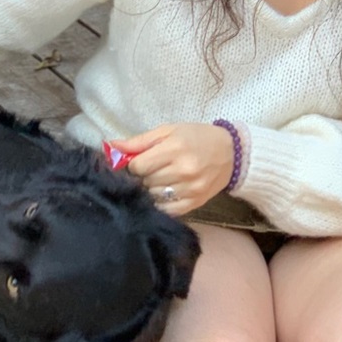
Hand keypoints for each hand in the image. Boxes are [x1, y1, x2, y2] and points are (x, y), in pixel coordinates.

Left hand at [111, 123, 234, 214]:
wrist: (232, 153)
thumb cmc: (196, 137)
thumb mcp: (168, 131)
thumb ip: (139, 141)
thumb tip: (109, 147)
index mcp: (175, 149)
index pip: (138, 166)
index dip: (133, 165)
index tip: (137, 162)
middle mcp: (183, 171)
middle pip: (145, 182)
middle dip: (141, 177)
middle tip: (148, 171)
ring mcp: (190, 189)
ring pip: (153, 196)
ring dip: (149, 190)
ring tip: (157, 180)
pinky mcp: (195, 203)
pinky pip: (167, 209)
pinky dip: (160, 203)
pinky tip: (163, 193)